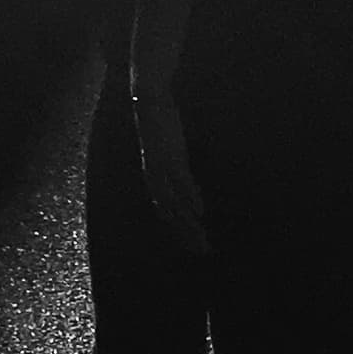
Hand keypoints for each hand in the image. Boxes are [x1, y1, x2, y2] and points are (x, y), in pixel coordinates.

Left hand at [134, 95, 209, 255]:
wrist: (149, 103)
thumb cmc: (159, 128)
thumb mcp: (167, 155)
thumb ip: (176, 173)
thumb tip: (188, 188)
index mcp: (154, 178)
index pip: (165, 213)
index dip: (179, 231)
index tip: (193, 246)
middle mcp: (155, 178)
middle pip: (170, 215)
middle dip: (186, 234)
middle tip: (203, 250)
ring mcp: (162, 169)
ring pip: (174, 204)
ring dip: (188, 223)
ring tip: (203, 238)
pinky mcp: (171, 157)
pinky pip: (181, 183)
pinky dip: (190, 198)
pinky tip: (201, 211)